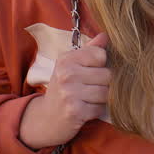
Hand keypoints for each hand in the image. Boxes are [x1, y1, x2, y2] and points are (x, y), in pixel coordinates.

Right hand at [19, 32, 110, 149]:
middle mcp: (67, 74)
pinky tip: (86, 109)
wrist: (45, 118)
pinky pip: (100, 108)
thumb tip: (105, 35)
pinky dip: (97, 111)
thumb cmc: (63, 89)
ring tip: (88, 99)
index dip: (101, 65)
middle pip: (107, 74)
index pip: (101, 55)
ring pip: (106, 92)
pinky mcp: (75, 111)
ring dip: (101, 99)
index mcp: (66, 59)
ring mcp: (70, 93)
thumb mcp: (70, 66)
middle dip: (104, 84)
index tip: (91, 72)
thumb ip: (89, 51)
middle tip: (90, 88)